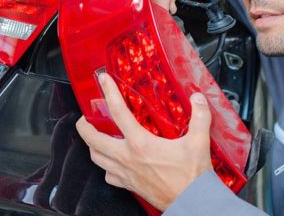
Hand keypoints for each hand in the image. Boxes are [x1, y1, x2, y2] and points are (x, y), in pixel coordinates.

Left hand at [76, 73, 213, 210]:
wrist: (191, 202)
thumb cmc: (192, 176)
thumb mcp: (198, 142)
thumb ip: (200, 116)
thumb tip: (198, 98)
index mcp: (140, 143)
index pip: (118, 111)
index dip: (109, 92)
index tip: (103, 80)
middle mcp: (127, 157)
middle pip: (93, 139)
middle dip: (84, 126)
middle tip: (84, 117)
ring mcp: (125, 173)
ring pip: (96, 158)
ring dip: (91, 146)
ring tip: (93, 137)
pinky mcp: (129, 185)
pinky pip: (108, 176)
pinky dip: (105, 167)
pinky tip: (110, 163)